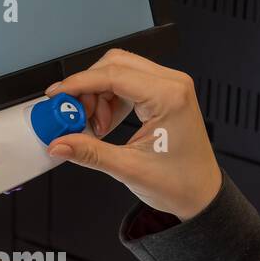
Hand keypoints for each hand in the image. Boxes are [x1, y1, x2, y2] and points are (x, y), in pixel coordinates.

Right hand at [45, 48, 221, 220]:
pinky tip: (105, 124)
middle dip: (88, 88)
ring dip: (98, 95)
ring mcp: (169, 88)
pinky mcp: (164, 95)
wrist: (201, 196)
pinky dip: (109, 99)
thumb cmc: (181, 183)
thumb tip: (60, 143)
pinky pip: (128, 84)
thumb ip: (89, 152)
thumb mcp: (128, 169)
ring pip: (119, 72)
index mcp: (169, 97)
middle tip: (73, 115)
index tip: (57, 96)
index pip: (114, 74)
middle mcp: (172, 85)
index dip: (79, 83)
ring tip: (94, 127)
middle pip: (115, 65)